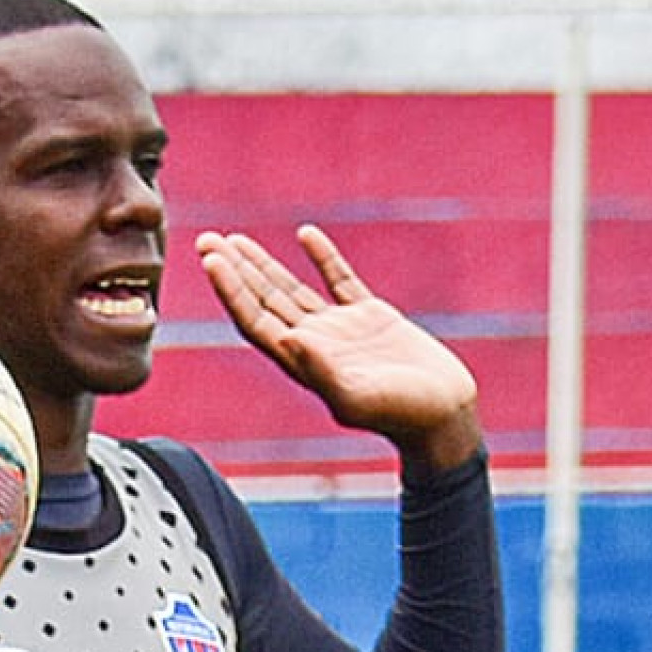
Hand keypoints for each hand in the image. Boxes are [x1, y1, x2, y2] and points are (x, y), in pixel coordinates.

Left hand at [197, 223, 481, 469]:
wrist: (444, 416)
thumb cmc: (403, 414)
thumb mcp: (360, 397)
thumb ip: (323, 372)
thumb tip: (290, 340)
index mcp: (304, 364)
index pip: (255, 322)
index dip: (231, 291)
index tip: (211, 259)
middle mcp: (315, 345)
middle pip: (263, 302)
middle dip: (234, 273)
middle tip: (206, 241)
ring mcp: (341, 330)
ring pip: (291, 290)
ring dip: (263, 265)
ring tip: (234, 239)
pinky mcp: (371, 317)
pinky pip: (339, 280)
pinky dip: (322, 257)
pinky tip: (305, 234)